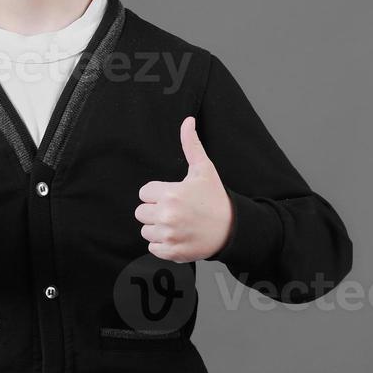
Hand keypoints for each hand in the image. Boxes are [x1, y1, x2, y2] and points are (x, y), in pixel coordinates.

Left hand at [135, 116, 233, 262]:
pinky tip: (178, 236)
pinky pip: (152, 247)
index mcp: (171, 194)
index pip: (144, 193)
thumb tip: (187, 121)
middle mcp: (167, 215)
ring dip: (158, 228)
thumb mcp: (204, 169)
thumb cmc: (215, 198)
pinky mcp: (171, 252)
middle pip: (141, 212)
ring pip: (146, 230)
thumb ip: (191, 144)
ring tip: (177, 223)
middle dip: (155, 210)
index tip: (173, 196)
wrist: (231, 229)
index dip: (157, 193)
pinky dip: (162, 244)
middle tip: (175, 210)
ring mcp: (168, 235)